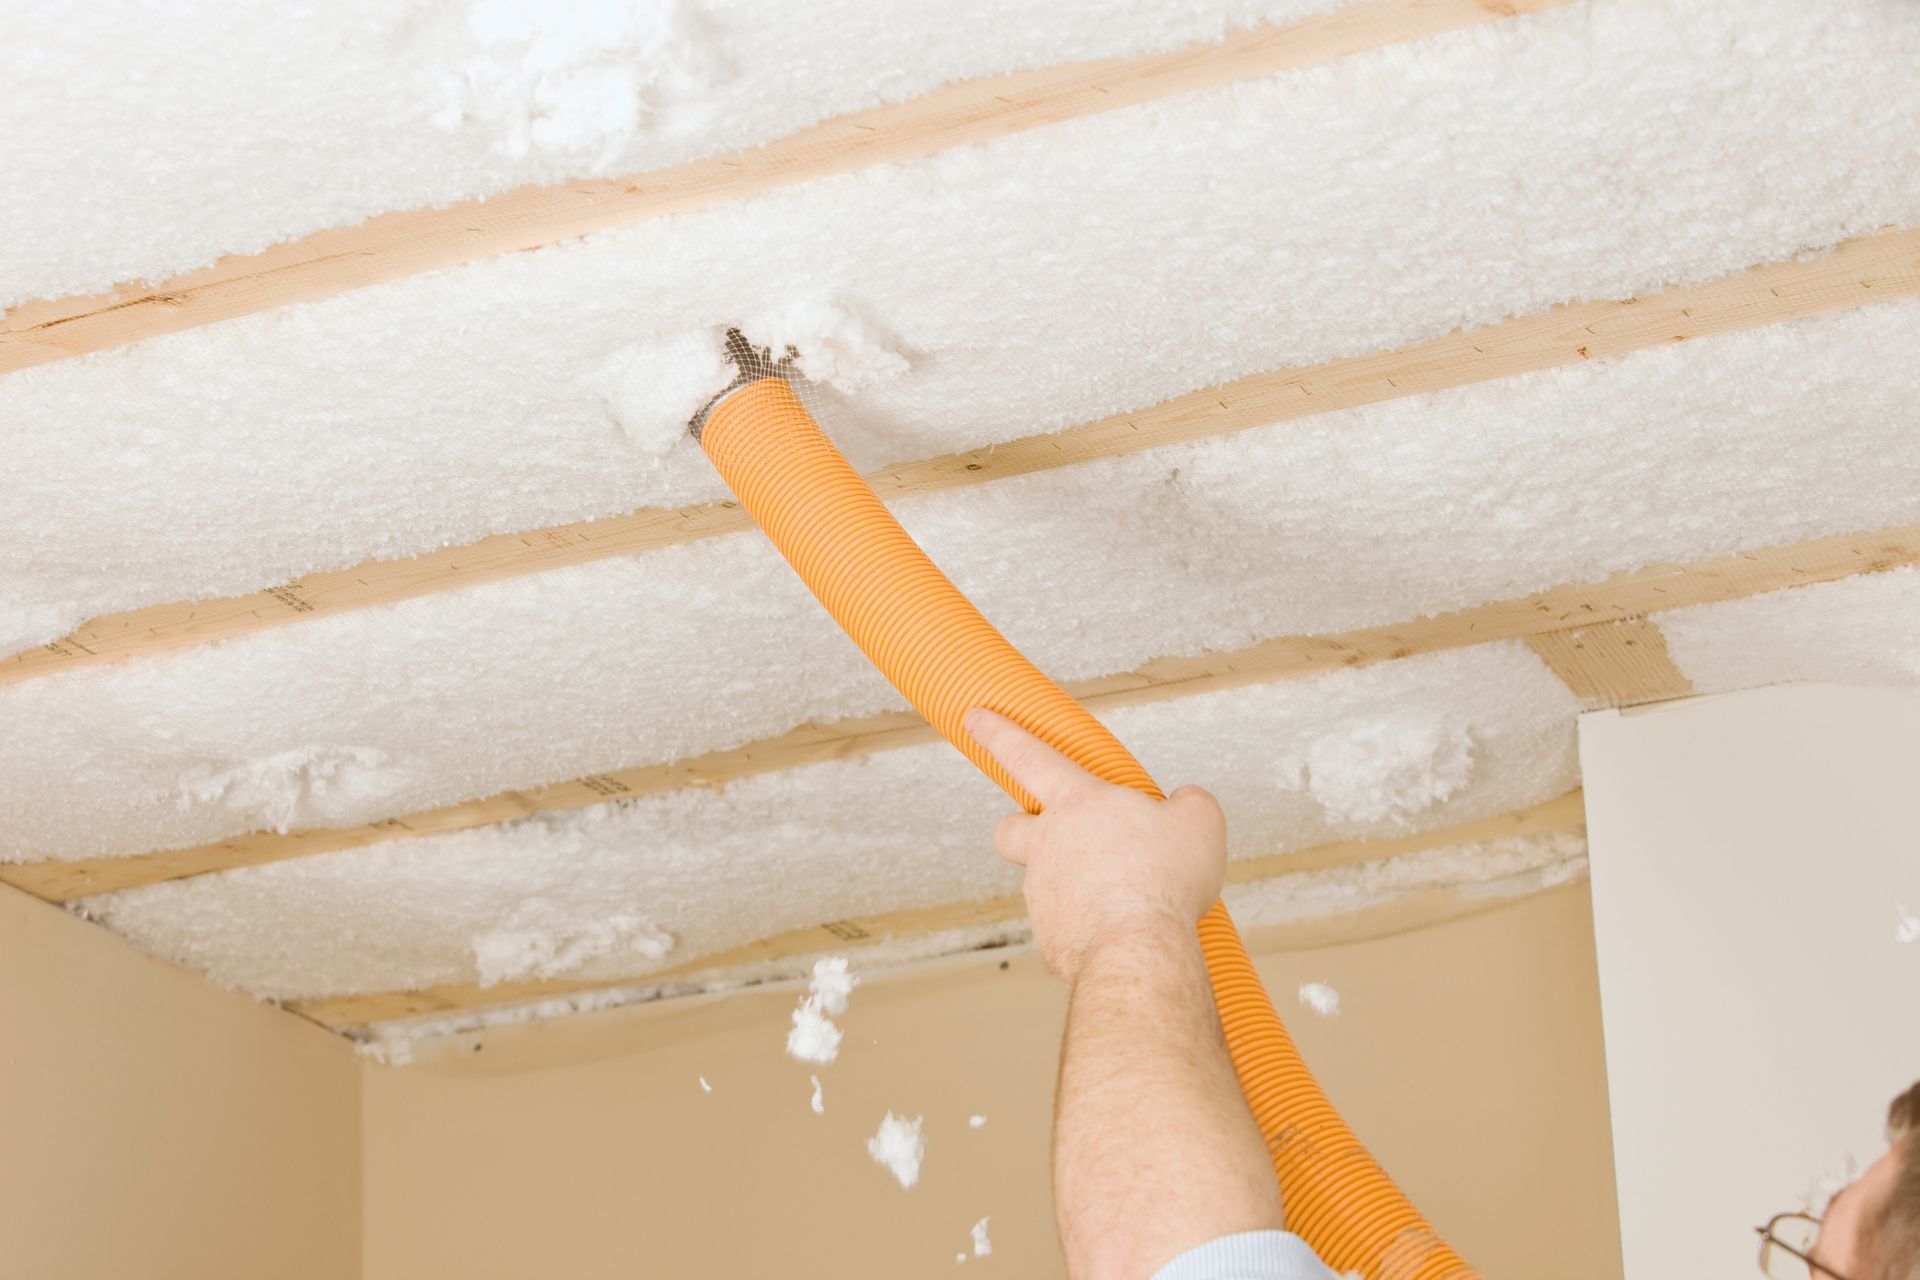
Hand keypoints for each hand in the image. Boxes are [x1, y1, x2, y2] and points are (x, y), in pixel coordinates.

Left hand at [964, 708, 1226, 983]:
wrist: (1139, 950)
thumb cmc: (1163, 881)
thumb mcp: (1198, 823)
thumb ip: (1188, 803)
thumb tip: (1183, 806)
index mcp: (1077, 804)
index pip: (1027, 754)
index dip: (999, 732)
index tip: (975, 717)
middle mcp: (1048, 845)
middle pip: (1010, 827)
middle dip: (1023, 827)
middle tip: (1058, 837)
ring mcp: (1042, 893)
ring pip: (1045, 882)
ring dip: (1077, 885)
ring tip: (1127, 897)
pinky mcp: (1050, 936)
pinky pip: (1066, 924)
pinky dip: (1089, 924)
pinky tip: (1123, 930)